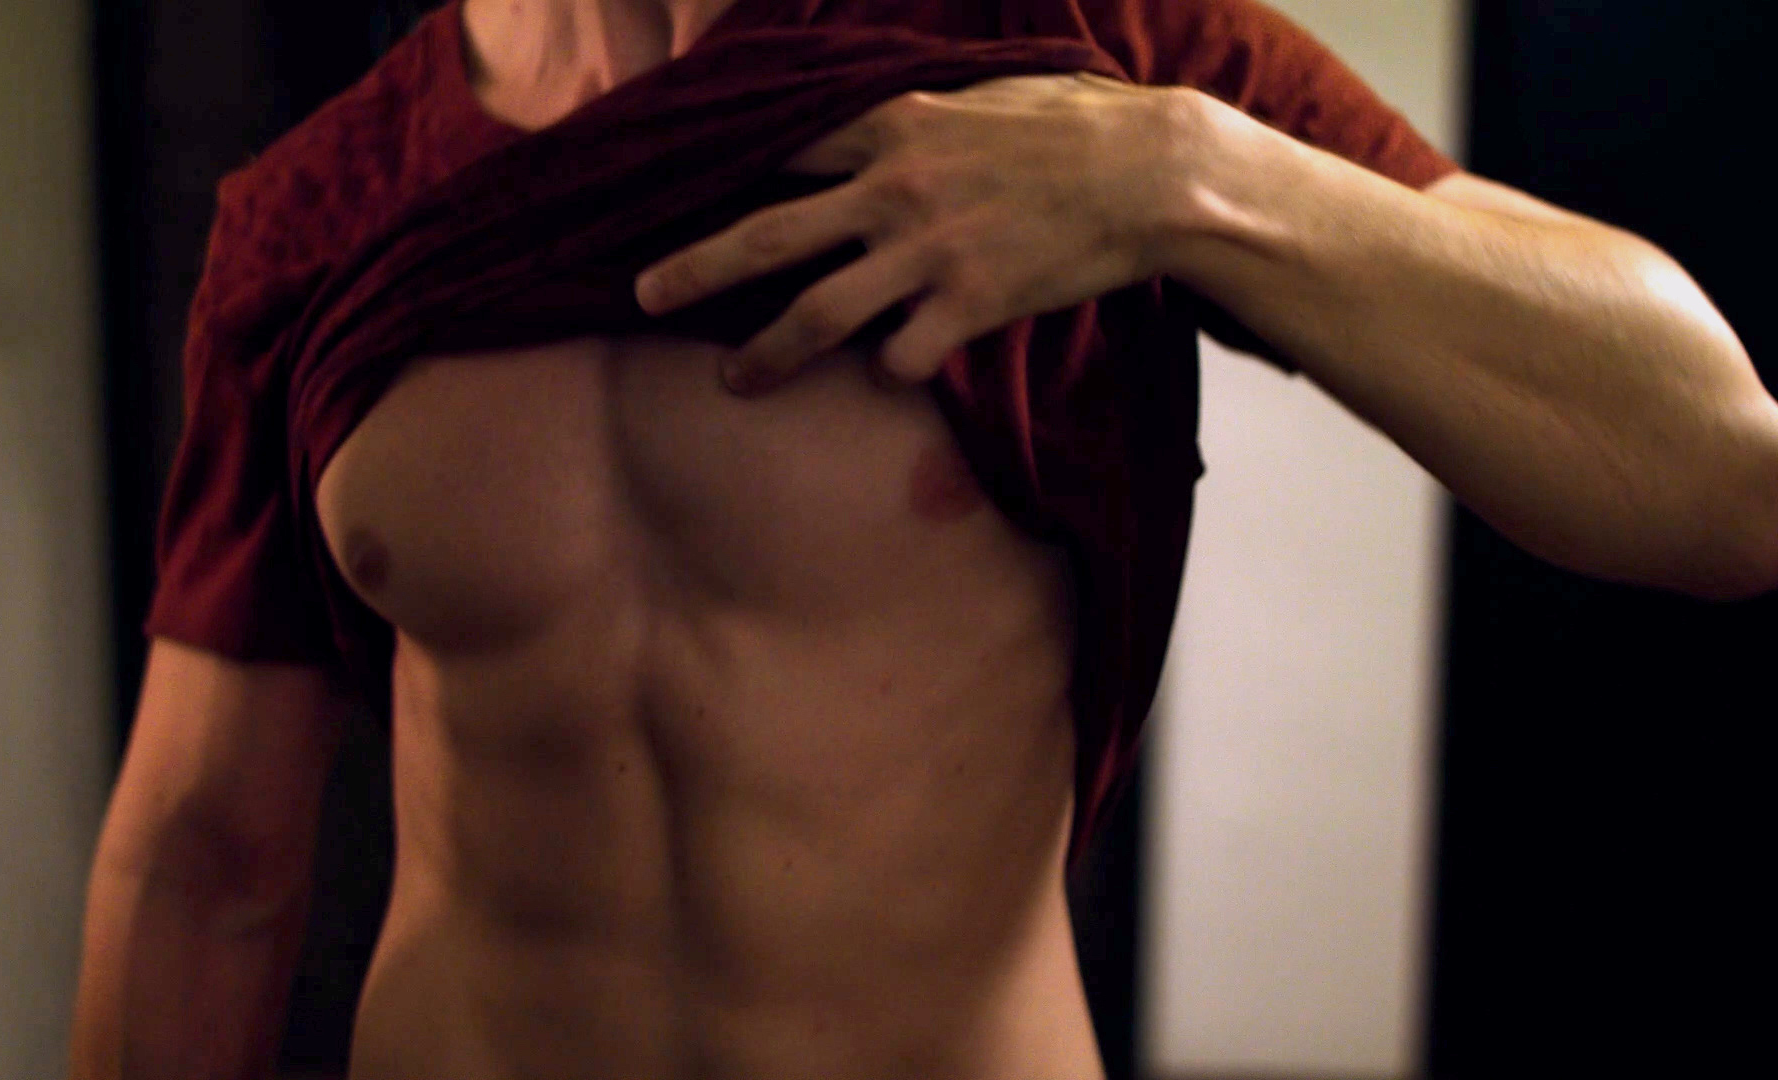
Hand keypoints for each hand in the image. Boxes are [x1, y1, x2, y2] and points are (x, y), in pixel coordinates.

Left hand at [632, 72, 1207, 395]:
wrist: (1150, 172)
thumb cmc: (1072, 124)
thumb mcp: (981, 91)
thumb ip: (917, 109)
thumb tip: (876, 116)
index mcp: (894, 123)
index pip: (784, 149)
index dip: (721, 172)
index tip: (667, 193)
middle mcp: (895, 187)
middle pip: (770, 235)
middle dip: (698, 269)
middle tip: (642, 297)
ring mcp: (929, 250)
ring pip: (820, 312)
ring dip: (768, 352)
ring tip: (732, 380)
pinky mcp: (970, 304)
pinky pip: (903, 354)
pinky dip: (892, 365)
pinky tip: (899, 363)